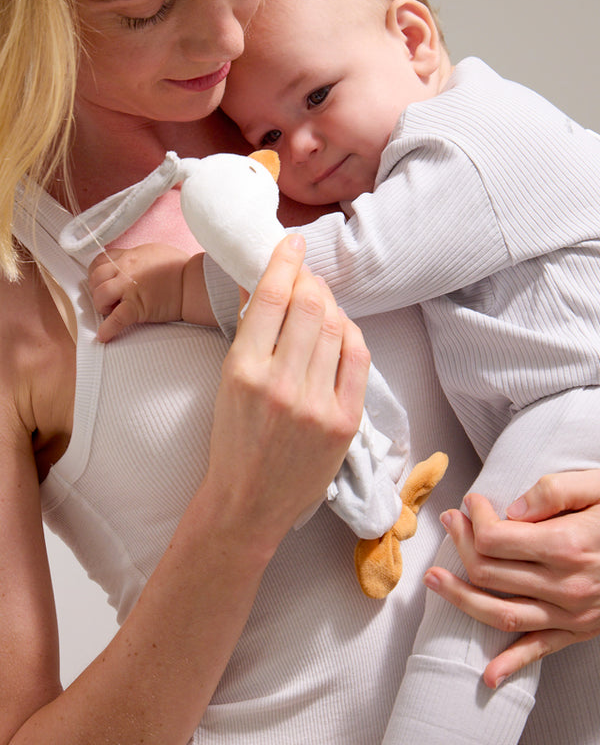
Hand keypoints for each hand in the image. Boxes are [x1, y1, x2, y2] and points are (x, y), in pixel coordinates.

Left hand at [88, 243, 188, 341]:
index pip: (100, 261)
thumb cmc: (182, 268)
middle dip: (96, 290)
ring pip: (100, 295)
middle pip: (96, 278)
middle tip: (106, 299)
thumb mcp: (155, 252)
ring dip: (101, 305)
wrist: (194, 283)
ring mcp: (130, 288)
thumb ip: (137, 258)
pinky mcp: (138, 307)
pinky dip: (108, 329)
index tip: (100, 281)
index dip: (96, 273)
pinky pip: (116, 318)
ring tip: (109, 311)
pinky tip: (104, 336)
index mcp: (130, 256)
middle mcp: (127, 269)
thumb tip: (129, 266)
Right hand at [204, 234, 370, 553]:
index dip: (286, 261)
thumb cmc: (232, 441)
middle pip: (311, 305)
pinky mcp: (345, 421)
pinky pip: (358, 358)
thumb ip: (247, 331)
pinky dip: (350, 334)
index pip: (272, 297)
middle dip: (310, 279)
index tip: (292, 242)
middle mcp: (282, 384)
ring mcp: (318, 404)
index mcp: (243, 370)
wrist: (249, 501)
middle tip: (306, 274)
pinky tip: (340, 329)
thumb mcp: (226, 382)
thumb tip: (261, 282)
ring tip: (320, 301)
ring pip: (337, 327)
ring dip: (330, 303)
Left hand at [424, 470, 599, 687]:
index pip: (495, 538)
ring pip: (501, 612)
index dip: (476, 517)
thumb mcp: (598, 486)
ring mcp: (571, 613)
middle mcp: (566, 584)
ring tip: (433, 580)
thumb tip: (512, 509)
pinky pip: (539, 650)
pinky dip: (512, 664)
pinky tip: (488, 674)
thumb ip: (554, 491)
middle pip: (490, 571)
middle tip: (451, 522)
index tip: (473, 502)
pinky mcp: (579, 631)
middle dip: (461, 543)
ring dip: (461, 598)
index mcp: (567, 544)